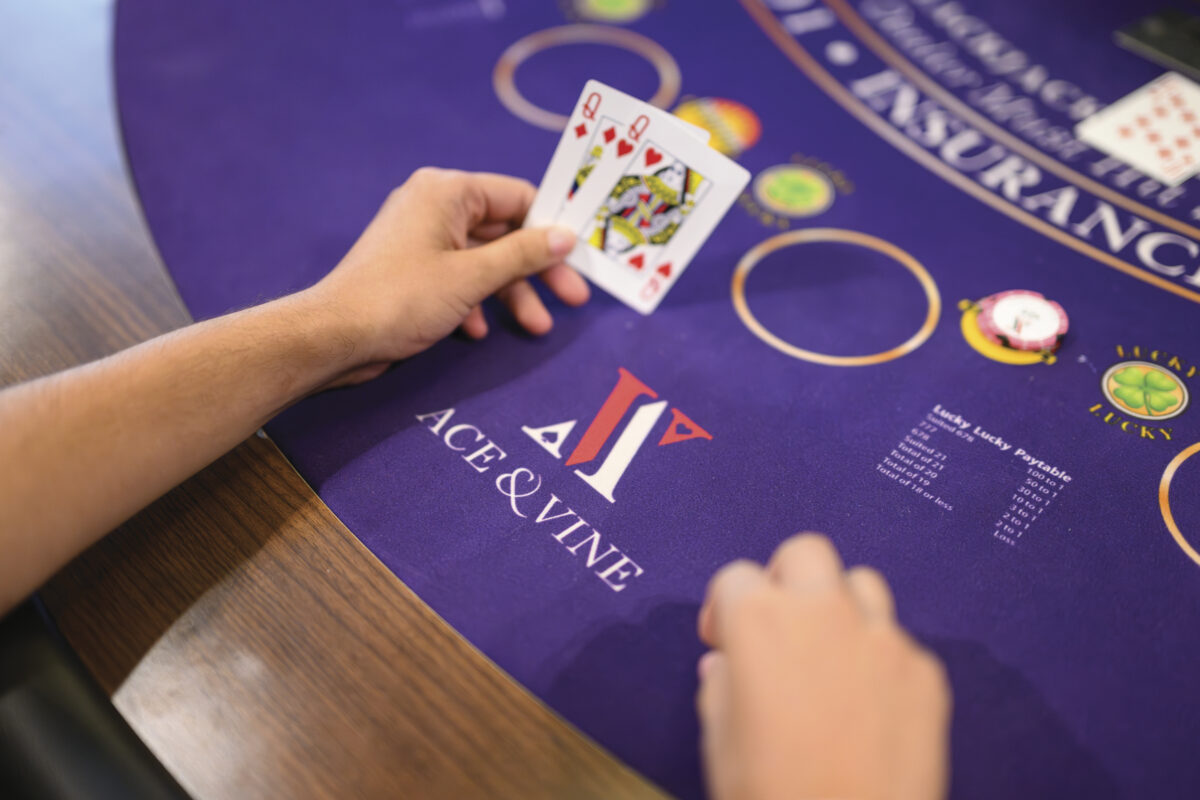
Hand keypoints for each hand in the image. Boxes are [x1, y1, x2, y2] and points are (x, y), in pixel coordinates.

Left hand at [302, 168, 586, 384]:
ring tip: (535, 327)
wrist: (336, 336)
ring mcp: (422, 239)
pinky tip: (478, 331)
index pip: (518, 197)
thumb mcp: (473, 277)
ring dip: (511, 293)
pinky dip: (475, 302)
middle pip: (505, 232)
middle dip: (537, 270)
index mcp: (448, 192)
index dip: (552, 227)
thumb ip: (524, 255)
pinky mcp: (413, 270)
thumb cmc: (401, 298)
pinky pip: (459, 277)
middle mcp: (435, 207)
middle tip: (573, 299)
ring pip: (484, 260)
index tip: (580, 256)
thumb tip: (566, 237)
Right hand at [697, 534, 950, 799]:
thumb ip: (721, 688)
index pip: (736, 577)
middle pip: (806, 553)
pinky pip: (899, 644)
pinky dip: (879, 662)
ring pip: (862, 585)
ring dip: (839, 608)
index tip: (723, 641)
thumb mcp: (720, 742)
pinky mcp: (925, 675)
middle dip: (786, 580)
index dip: (723, 609)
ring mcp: (884, 641)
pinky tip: (866, 707)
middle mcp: (825, 615)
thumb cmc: (772, 797)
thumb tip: (726, 669)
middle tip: (777, 626)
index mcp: (760, 623)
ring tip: (826, 657)